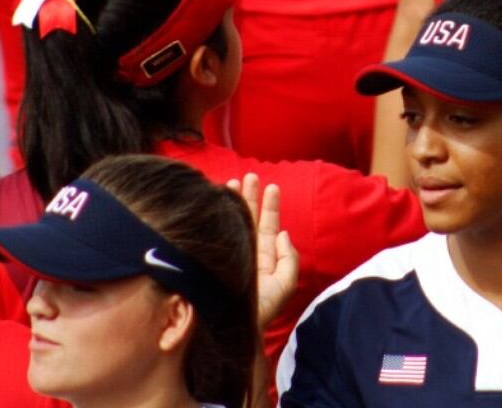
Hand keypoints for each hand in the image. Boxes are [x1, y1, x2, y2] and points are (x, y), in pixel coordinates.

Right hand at [229, 173, 298, 330]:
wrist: (231, 325)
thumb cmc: (260, 309)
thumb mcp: (285, 283)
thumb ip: (289, 258)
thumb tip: (284, 234)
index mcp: (263, 259)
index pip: (267, 228)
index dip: (271, 208)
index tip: (272, 186)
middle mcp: (245, 254)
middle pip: (248, 220)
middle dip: (250, 197)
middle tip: (249, 175)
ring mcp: (228, 254)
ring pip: (232, 222)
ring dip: (233, 202)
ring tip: (233, 182)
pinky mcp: (211, 257)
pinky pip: (216, 233)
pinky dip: (216, 217)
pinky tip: (216, 202)